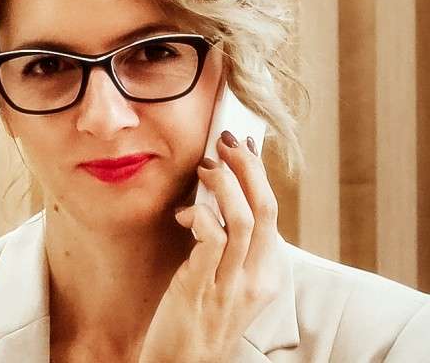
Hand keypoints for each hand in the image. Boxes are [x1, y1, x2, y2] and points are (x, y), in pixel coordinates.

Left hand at [137, 133, 281, 362]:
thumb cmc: (200, 316)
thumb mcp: (227, 279)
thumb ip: (228, 242)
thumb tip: (217, 194)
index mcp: (266, 274)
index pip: (271, 213)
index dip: (259, 174)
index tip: (244, 146)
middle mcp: (256, 279)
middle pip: (265, 209)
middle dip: (248, 167)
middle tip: (227, 142)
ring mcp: (231, 286)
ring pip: (242, 219)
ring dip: (224, 183)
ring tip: (206, 166)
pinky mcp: (202, 288)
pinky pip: (211, 238)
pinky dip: (200, 214)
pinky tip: (185, 214)